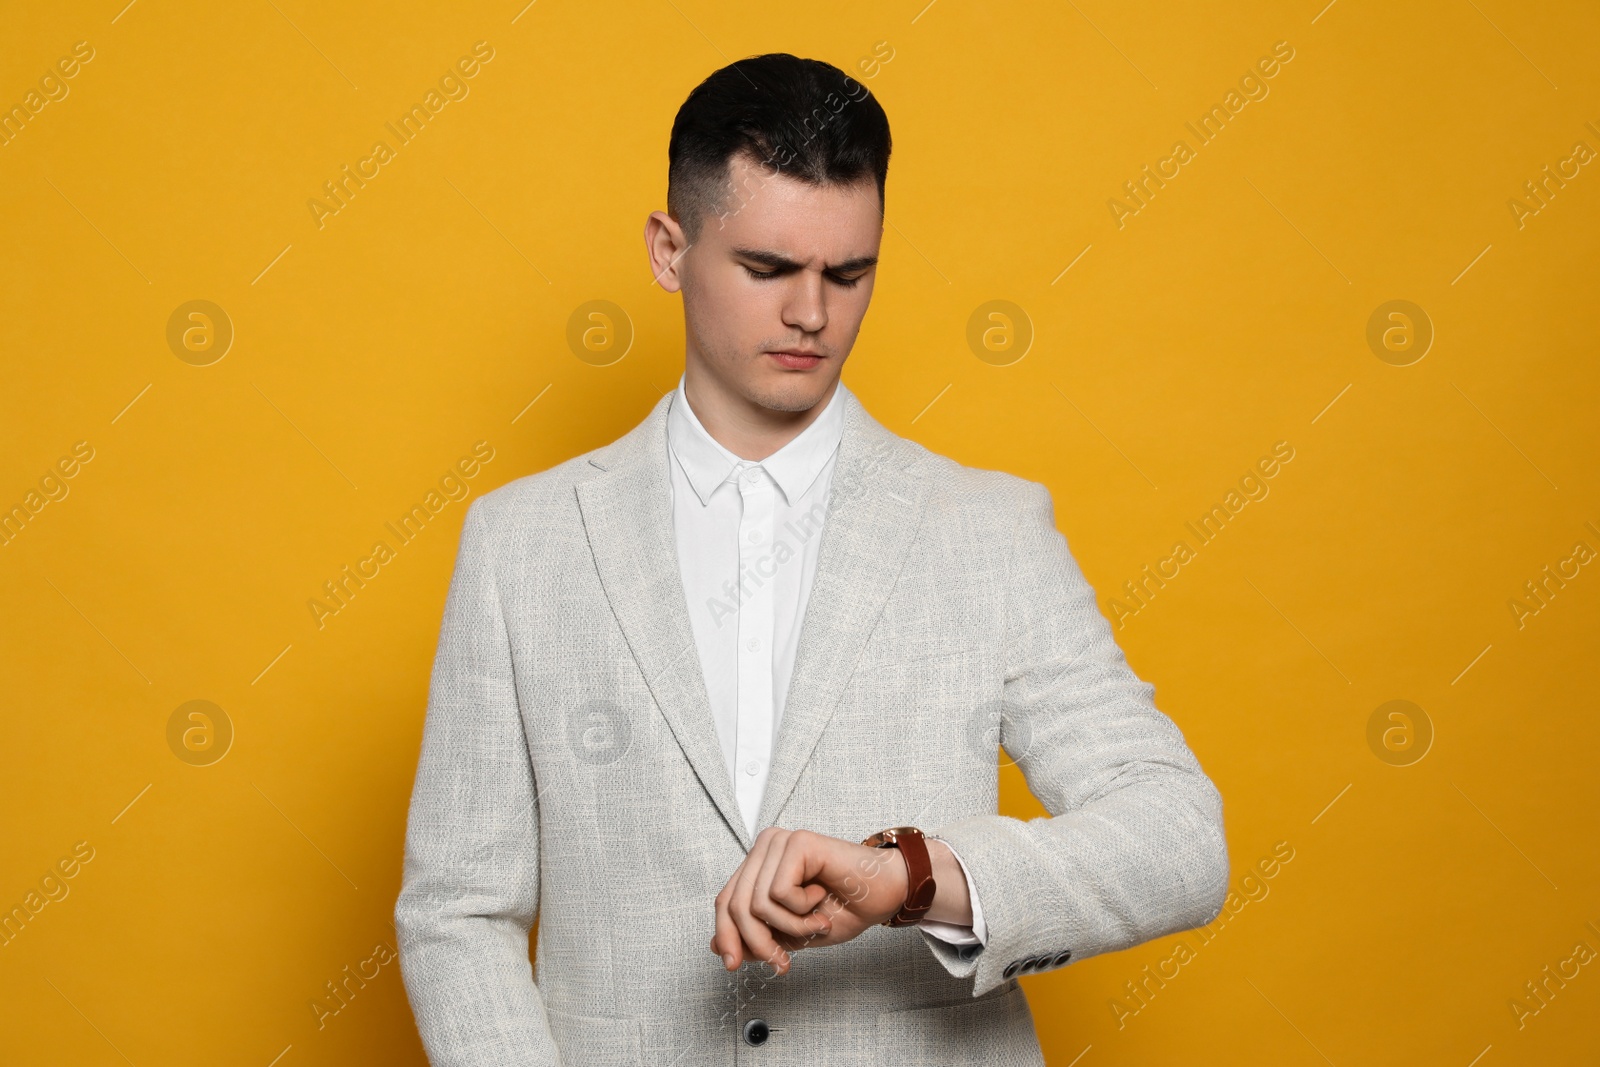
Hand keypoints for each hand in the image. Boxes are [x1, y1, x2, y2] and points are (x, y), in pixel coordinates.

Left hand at [710, 826, 909, 974]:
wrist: (885, 895)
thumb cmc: (845, 908)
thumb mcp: (791, 933)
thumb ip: (757, 935)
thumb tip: (716, 946)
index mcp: (760, 864)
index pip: (725, 901)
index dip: (725, 936)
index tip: (734, 965)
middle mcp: (766, 847)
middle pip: (735, 904)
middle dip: (759, 942)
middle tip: (783, 962)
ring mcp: (780, 841)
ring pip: (757, 903)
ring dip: (791, 928)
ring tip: (816, 924)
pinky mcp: (797, 842)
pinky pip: (779, 893)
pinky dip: (802, 911)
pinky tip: (821, 899)